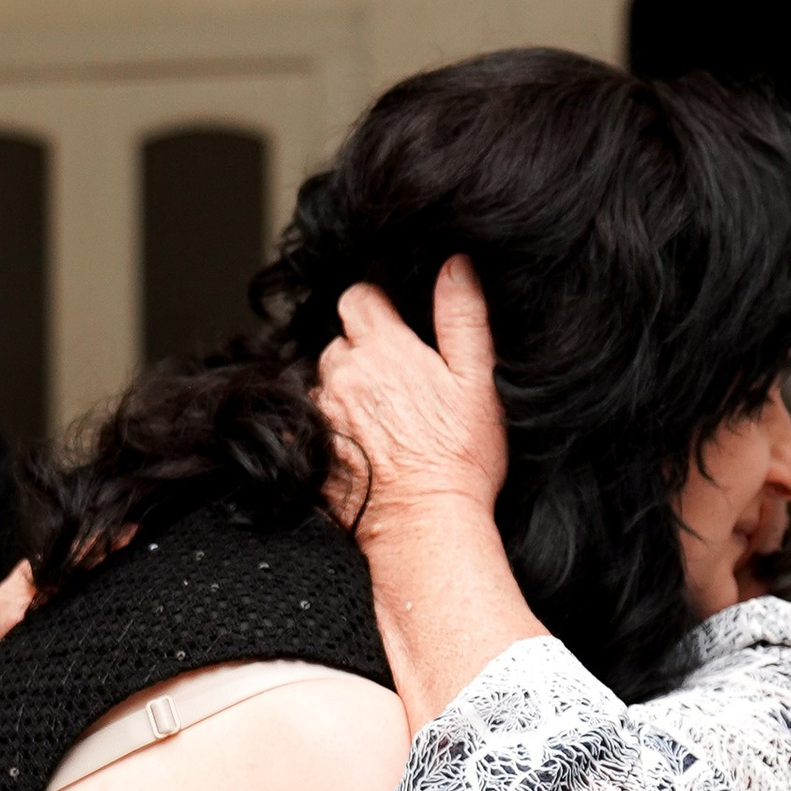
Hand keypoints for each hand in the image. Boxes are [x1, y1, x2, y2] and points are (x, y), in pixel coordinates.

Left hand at [315, 259, 507, 543]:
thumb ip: (463, 317)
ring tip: (383, 425)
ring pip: (326, 384)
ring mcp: (323, 413)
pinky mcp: (312, 448)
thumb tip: (457, 264)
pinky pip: (315, 424)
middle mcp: (343, 374)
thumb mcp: (478, 381)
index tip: (395, 330)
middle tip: (399, 389)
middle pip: (340, 343)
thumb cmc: (460, 458)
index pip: (358, 298)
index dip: (376, 309)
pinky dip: (333, 430)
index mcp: (383, 348)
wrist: (426, 525)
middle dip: (362, 355)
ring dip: (345, 394)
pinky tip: (363, 450)